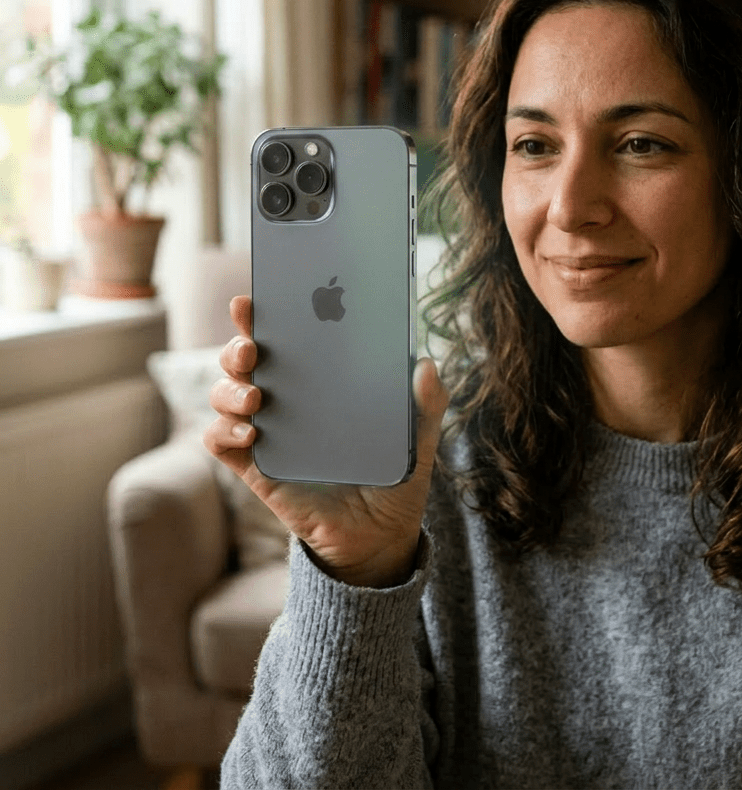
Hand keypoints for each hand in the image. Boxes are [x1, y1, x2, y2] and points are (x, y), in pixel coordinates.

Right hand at [204, 295, 447, 588]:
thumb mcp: (419, 436)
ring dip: (230, 389)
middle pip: (242, 360)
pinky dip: (225, 431)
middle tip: (253, 350)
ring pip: (224, 395)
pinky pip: (221, 442)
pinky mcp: (256, 468)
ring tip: (258, 399)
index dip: (262, 315)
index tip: (253, 299)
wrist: (379, 534)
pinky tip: (251, 433)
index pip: (284, 337)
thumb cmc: (393, 474)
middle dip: (237, 346)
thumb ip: (427, 402)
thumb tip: (425, 365)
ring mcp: (267, 432)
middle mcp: (285, 399)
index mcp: (319, 380)